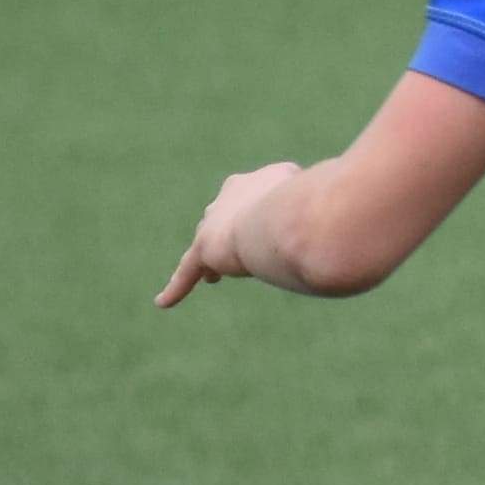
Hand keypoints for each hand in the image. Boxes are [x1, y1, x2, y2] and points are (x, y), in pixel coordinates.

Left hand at [157, 163, 308, 307]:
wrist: (281, 222)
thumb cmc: (306, 208)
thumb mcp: (312, 199)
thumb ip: (308, 206)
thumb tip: (321, 217)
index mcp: (252, 181)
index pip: (252, 197)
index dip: (260, 213)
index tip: (271, 226)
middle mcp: (227, 196)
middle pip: (224, 217)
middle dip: (231, 231)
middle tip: (242, 248)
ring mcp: (212, 223)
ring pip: (209, 241)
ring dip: (213, 257)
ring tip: (215, 277)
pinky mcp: (203, 251)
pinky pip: (187, 272)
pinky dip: (177, 287)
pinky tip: (163, 302)